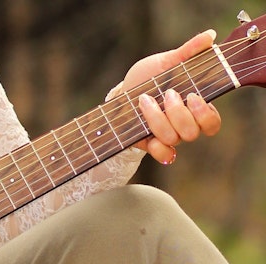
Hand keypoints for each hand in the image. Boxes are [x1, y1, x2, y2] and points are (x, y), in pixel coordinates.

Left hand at [121, 30, 221, 162]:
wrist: (122, 91)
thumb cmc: (149, 77)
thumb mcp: (166, 62)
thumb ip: (187, 51)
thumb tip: (209, 36)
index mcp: (193, 107)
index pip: (212, 123)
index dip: (205, 114)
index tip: (192, 96)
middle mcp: (183, 125)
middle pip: (192, 132)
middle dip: (178, 113)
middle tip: (167, 94)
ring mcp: (167, 135)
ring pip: (173, 139)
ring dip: (158, 120)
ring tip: (145, 100)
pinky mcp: (150, 143)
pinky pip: (163, 155)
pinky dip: (159, 149)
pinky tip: (149, 137)